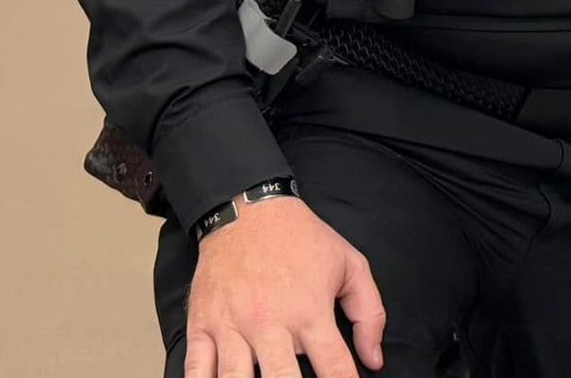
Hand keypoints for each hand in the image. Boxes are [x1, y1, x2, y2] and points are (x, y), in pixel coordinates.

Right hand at [184, 196, 385, 377]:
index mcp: (310, 312)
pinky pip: (196, 370)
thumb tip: (374, 360)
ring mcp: (232, 326)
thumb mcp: (350, 264)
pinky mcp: (202, 324)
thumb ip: (369, 313)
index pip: (334, 369)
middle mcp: (270, 324)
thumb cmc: (302, 239)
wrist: (248, 208)